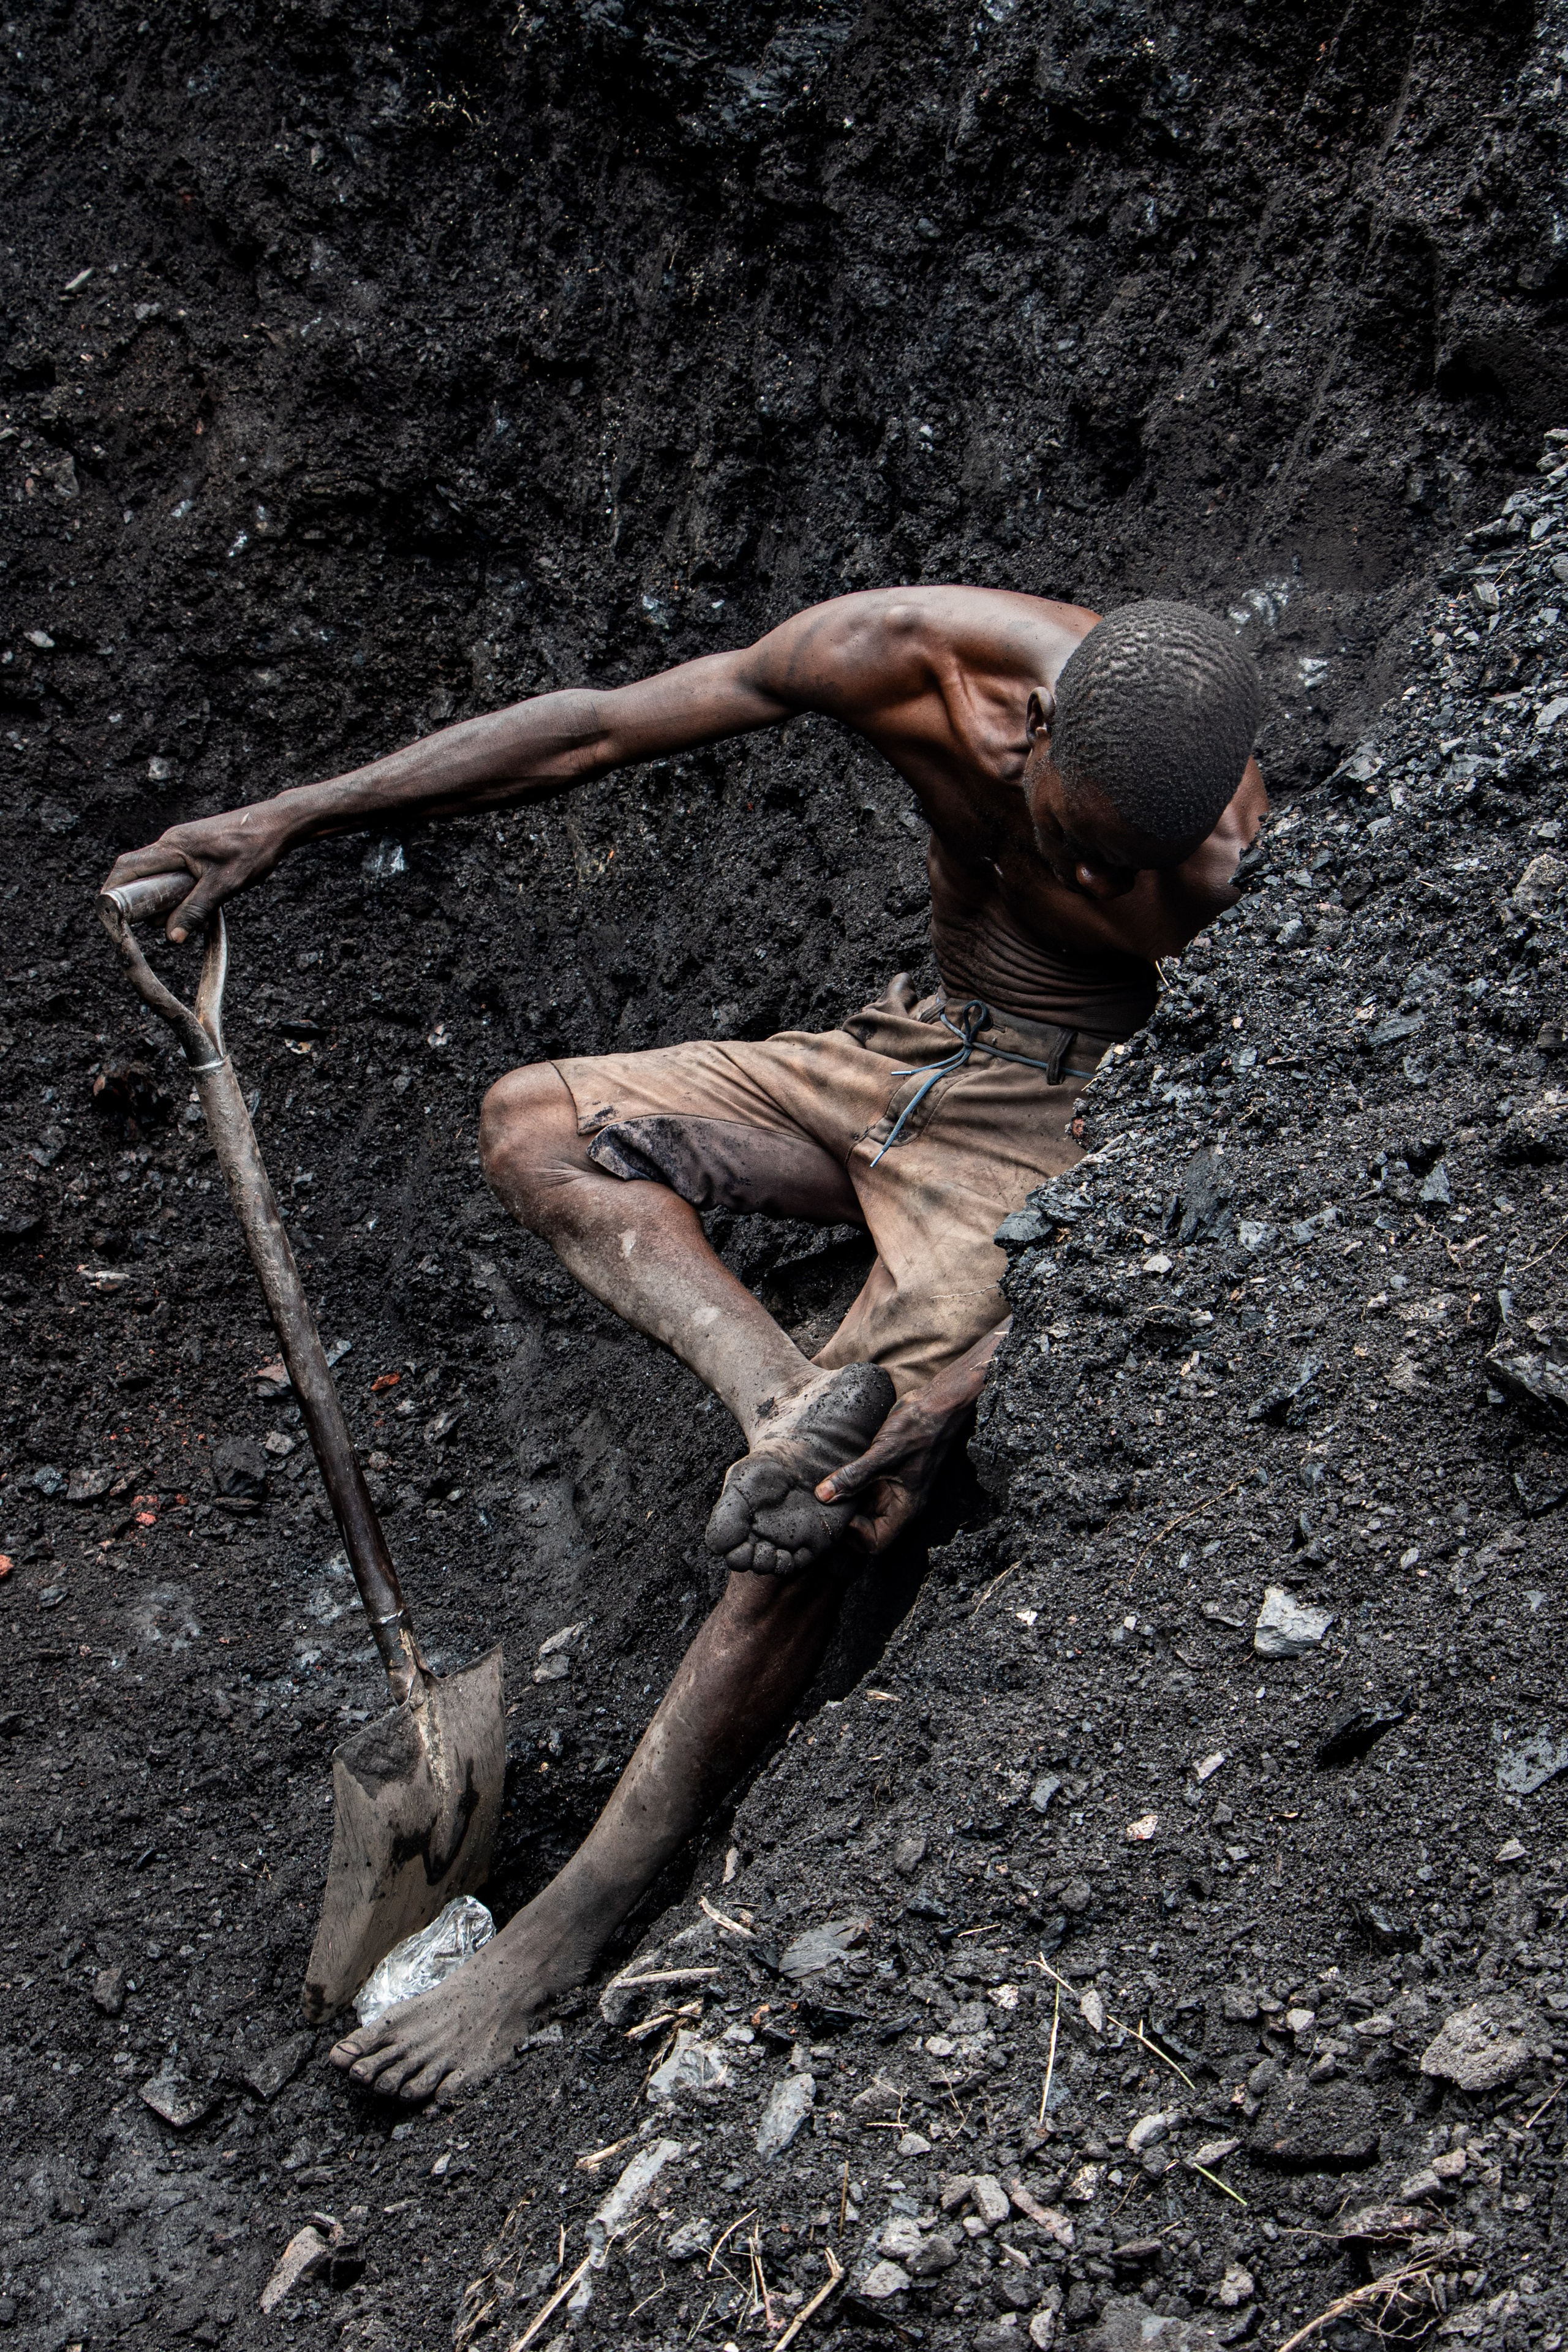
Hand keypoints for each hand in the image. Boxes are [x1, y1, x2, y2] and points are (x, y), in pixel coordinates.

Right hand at [102, 802, 293, 940]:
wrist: (278, 826)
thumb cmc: (253, 850)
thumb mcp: (224, 885)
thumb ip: (195, 909)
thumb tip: (171, 937)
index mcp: (171, 847)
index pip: (127, 867)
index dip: (112, 891)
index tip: (109, 914)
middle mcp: (171, 844)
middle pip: (138, 874)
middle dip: (143, 902)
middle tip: (161, 922)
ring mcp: (183, 846)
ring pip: (159, 877)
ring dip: (166, 900)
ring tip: (189, 916)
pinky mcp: (195, 852)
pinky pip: (176, 874)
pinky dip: (181, 893)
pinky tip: (201, 904)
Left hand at [812, 1386, 958, 1552]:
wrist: (937, 1403)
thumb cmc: (920, 1428)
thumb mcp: (885, 1453)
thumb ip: (854, 1476)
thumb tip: (823, 1496)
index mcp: (905, 1507)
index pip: (875, 1542)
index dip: (854, 1534)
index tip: (837, 1510)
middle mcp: (898, 1502)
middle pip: (866, 1529)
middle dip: (844, 1520)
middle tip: (824, 1502)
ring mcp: (891, 1487)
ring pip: (862, 1508)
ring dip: (843, 1502)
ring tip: (823, 1489)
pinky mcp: (884, 1472)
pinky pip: (862, 1488)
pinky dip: (847, 1485)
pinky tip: (832, 1474)